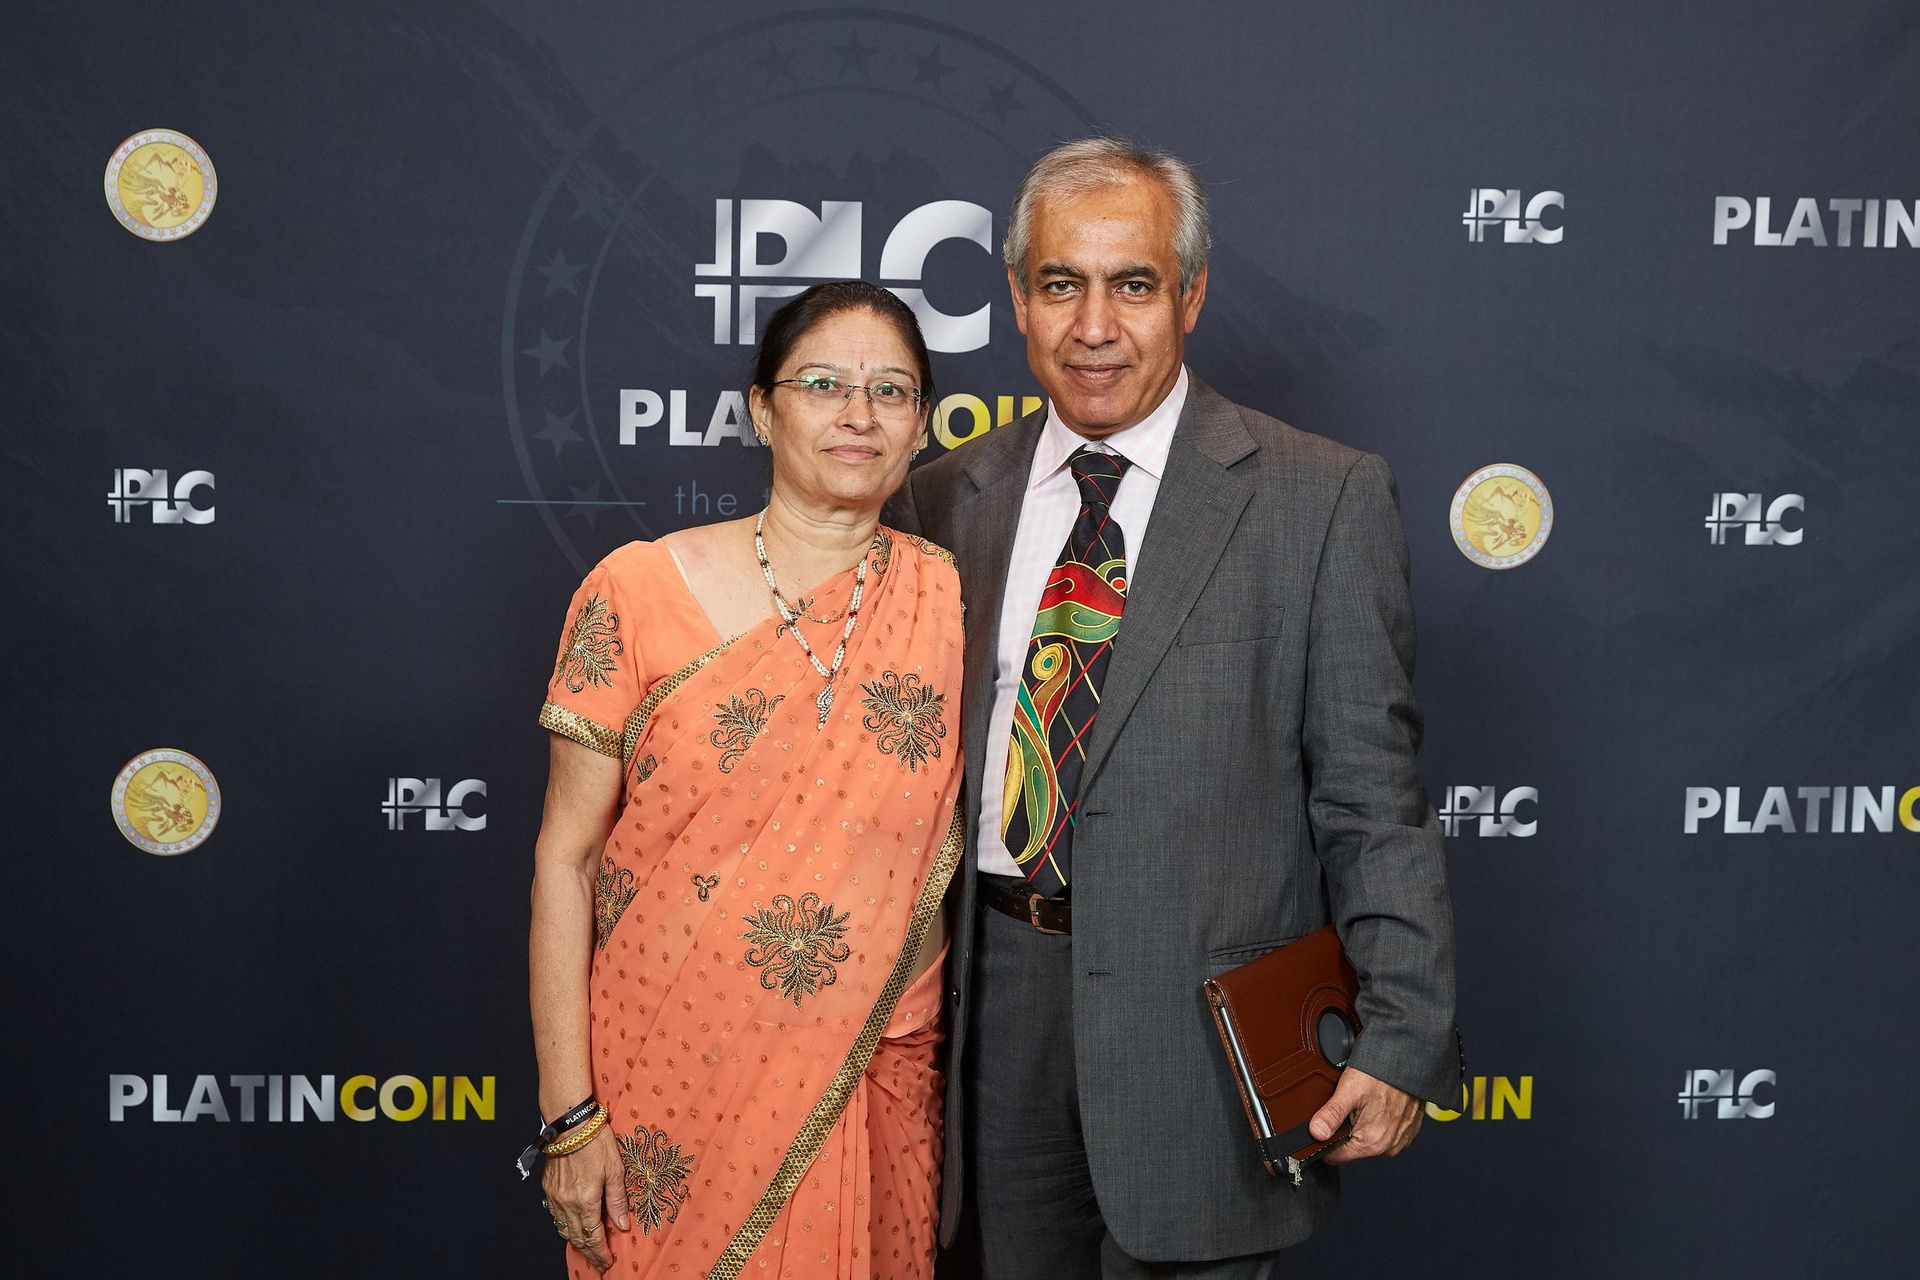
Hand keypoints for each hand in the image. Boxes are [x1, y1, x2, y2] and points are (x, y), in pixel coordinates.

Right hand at [541, 1126, 630, 1271]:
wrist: (570, 1124)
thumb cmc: (595, 1141)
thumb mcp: (615, 1170)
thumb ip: (617, 1200)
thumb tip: (622, 1224)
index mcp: (585, 1200)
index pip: (593, 1236)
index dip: (600, 1252)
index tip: (607, 1261)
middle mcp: (566, 1202)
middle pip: (577, 1237)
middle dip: (589, 1252)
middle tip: (599, 1260)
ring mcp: (555, 1196)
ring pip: (563, 1229)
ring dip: (576, 1240)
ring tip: (588, 1247)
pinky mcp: (548, 1188)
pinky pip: (555, 1215)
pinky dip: (565, 1225)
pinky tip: (573, 1225)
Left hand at [1309, 1066, 1422, 1164]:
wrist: (1408, 1064)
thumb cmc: (1381, 1074)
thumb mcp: (1349, 1090)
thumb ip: (1331, 1114)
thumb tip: (1316, 1132)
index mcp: (1371, 1143)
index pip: (1336, 1156)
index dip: (1325, 1142)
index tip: (1325, 1126)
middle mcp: (1387, 1146)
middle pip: (1352, 1148)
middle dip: (1345, 1131)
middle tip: (1349, 1106)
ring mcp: (1399, 1140)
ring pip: (1368, 1140)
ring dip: (1363, 1126)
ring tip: (1365, 1104)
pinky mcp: (1407, 1132)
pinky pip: (1385, 1133)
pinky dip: (1379, 1122)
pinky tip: (1378, 1106)